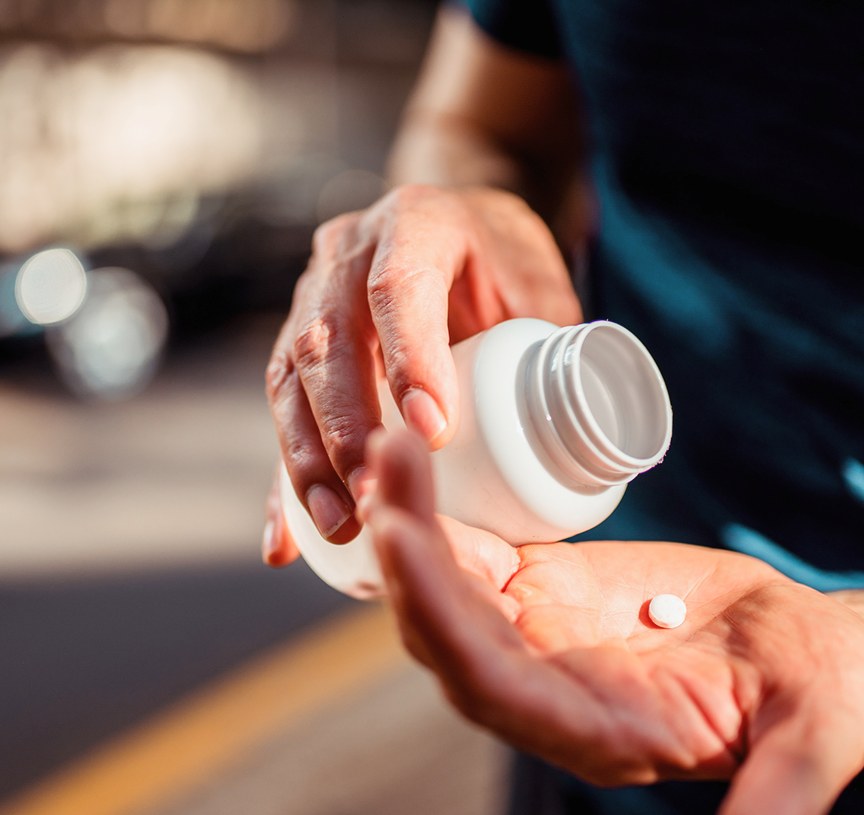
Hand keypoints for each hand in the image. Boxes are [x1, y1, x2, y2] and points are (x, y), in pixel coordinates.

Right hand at [263, 185, 579, 563]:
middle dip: (344, 427)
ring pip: (288, 380)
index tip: (433, 433)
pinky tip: (286, 542)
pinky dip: (283, 483)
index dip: (410, 358)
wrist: (460, 231)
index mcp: (415, 223)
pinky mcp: (295, 350)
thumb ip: (555, 345)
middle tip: (375, 493)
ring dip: (307, 460)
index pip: (399, 287)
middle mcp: (347, 254)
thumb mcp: (541, 284)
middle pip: (326, 340)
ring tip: (340, 525)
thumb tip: (581, 431)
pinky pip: (282, 418)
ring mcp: (310, 299)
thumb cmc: (505, 265)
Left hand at [363, 429, 863, 814]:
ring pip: (445, 593)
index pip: (495, 689)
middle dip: (409, 560)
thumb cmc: (812, 696)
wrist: (798, 649)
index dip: (446, 622)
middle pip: (447, 636)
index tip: (407, 546)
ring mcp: (534, 643)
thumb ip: (782, 801)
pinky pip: (471, 558)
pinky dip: (439, 514)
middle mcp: (544, 695)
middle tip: (386, 466)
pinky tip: (412, 456)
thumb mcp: (812, 739)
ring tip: (391, 444)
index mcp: (594, 736)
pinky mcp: (539, 595)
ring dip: (410, 526)